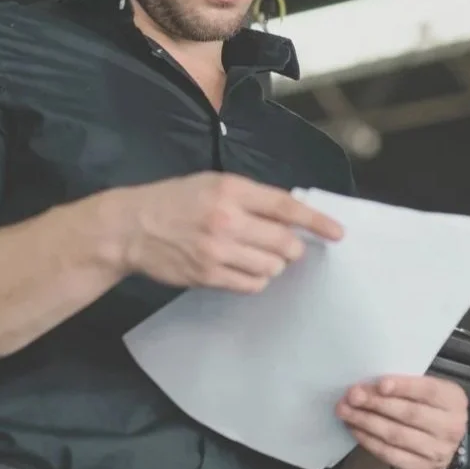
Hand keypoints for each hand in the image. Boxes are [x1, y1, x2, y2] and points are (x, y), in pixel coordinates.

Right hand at [112, 172, 343, 292]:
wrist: (131, 226)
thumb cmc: (176, 200)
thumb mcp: (214, 184)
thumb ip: (251, 198)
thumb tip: (291, 216)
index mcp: (232, 190)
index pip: (286, 207)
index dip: (317, 220)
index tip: (338, 232)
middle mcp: (227, 219)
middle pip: (284, 243)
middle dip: (292, 248)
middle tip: (286, 246)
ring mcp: (217, 251)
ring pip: (271, 267)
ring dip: (274, 264)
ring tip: (258, 256)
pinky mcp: (207, 275)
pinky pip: (251, 285)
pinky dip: (256, 279)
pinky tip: (244, 269)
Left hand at [336, 375, 466, 468]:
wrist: (437, 446)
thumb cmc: (427, 409)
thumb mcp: (427, 393)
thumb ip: (407, 386)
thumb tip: (369, 385)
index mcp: (454, 400)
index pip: (428, 391)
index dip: (404, 387)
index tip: (379, 384)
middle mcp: (451, 426)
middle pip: (409, 414)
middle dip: (377, 403)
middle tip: (352, 395)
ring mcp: (437, 451)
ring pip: (396, 434)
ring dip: (366, 421)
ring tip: (345, 411)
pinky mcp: (421, 468)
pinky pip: (390, 453)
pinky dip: (369, 440)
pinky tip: (355, 428)